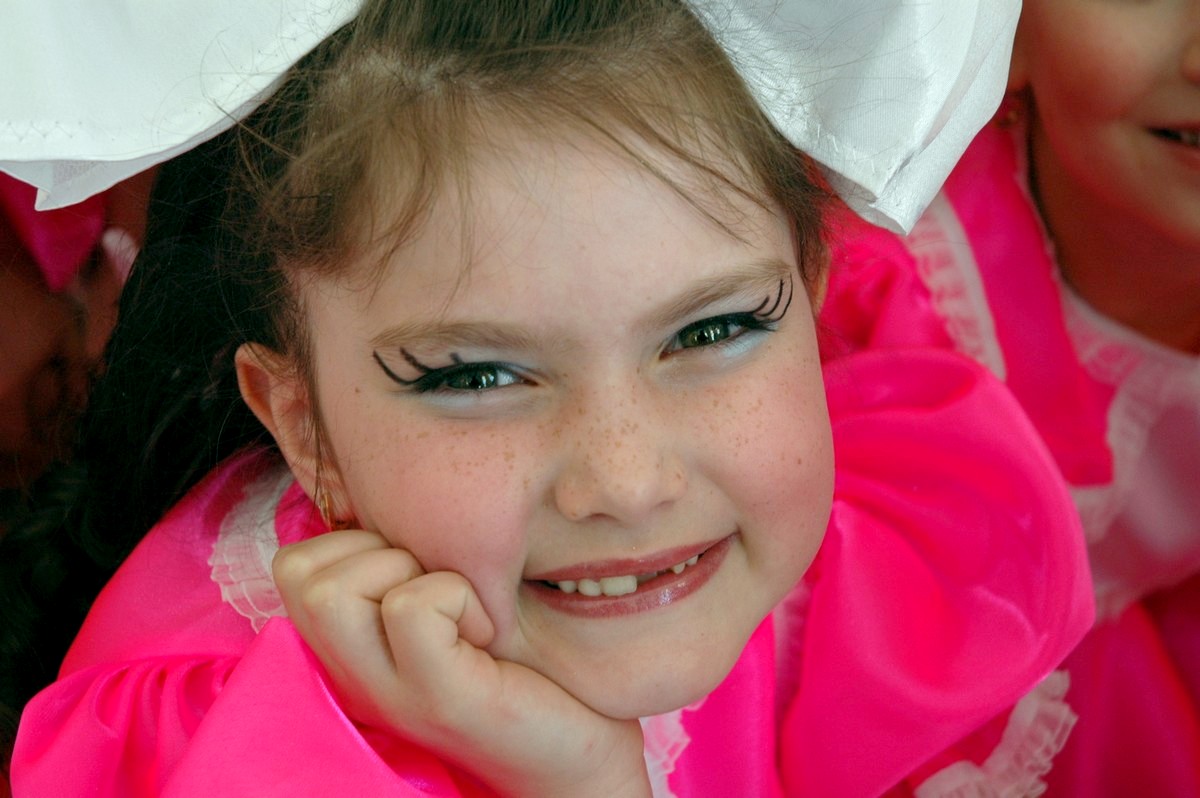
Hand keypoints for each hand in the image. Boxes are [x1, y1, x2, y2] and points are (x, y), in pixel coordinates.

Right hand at [273, 529, 650, 796]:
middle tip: (436, 582)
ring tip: (458, 605)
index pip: (294, 560)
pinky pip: (410, 607)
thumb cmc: (520, 667)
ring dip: (404, 570)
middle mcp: (353, 673)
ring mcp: (388, 690)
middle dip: (371, 547)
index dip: (357, 541)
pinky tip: (487, 628)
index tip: (420, 570)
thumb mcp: (449, 607)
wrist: (575, 759)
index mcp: (351, 648)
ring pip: (332, 588)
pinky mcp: (440, 696)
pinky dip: (455, 594)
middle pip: (296, 569)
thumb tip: (395, 486)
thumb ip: (412, 564)